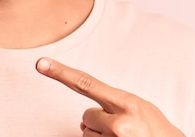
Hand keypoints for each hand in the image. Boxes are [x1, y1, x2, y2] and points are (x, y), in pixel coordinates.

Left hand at [36, 58, 184, 136]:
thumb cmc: (154, 130)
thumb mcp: (137, 109)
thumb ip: (109, 107)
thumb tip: (83, 123)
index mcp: (127, 103)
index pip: (86, 83)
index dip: (60, 72)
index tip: (40, 63)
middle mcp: (119, 123)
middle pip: (87, 116)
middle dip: (99, 122)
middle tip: (123, 128)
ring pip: (88, 134)